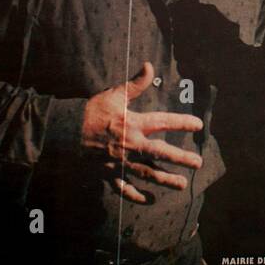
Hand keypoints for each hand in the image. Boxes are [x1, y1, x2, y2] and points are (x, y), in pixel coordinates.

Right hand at [82, 62, 202, 202]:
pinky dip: (137, 195)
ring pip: (147, 173)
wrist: (66, 129)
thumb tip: (150, 65)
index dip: (182, 122)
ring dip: (165, 180)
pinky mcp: (109, 173)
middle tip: (198, 163)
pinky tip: (149, 199)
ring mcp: (120, 162)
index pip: (163, 122)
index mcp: (133, 123)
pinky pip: (124, 188)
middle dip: (180, 158)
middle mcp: (130, 144)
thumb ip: (136, 84)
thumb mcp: (115, 94)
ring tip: (181, 184)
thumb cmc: (92, 111)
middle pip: (160, 153)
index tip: (198, 125)